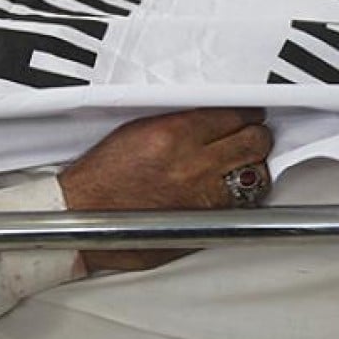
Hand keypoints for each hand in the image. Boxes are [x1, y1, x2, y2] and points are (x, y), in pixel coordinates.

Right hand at [58, 108, 271, 271]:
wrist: (82, 215)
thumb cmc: (102, 176)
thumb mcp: (139, 130)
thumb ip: (181, 123)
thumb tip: (212, 119)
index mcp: (175, 135)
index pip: (235, 114)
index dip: (245, 113)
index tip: (245, 115)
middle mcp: (193, 165)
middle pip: (255, 142)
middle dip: (256, 138)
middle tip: (251, 138)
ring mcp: (203, 198)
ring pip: (256, 176)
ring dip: (251, 169)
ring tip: (240, 167)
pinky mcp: (204, 225)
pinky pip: (241, 206)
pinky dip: (239, 198)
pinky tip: (227, 193)